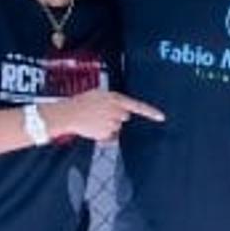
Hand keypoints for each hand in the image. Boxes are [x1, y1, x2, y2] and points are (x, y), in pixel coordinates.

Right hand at [48, 89, 163, 142]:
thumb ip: (114, 101)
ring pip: (116, 127)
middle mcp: (116, 112)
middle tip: (101, 112)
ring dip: (108, 125)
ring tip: (94, 119)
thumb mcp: (99, 95)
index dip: (150, 112)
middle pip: (125, 116)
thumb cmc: (81, 102)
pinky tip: (93, 127)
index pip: (137, 106)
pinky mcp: (106, 135)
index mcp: (115, 99)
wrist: (67, 113)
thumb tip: (124, 112)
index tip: (162, 117)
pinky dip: (103, 134)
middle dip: (117, 115)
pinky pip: (109, 136)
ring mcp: (112, 124)